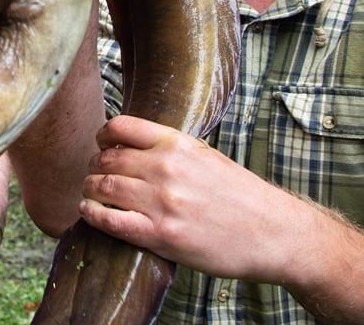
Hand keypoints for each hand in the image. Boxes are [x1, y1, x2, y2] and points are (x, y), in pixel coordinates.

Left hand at [77, 115, 311, 281]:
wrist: (274, 233)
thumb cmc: (242, 196)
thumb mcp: (207, 156)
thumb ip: (170, 149)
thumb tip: (131, 145)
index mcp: (178, 144)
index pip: (120, 127)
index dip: (102, 137)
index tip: (101, 146)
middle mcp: (167, 168)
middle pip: (106, 159)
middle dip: (94, 167)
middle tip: (94, 176)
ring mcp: (162, 202)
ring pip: (102, 187)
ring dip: (89, 190)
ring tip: (90, 194)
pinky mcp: (161, 235)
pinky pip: (110, 220)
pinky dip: (92, 214)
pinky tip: (90, 212)